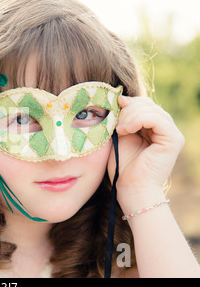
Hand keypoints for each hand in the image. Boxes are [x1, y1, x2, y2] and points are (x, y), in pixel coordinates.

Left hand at [107, 95, 184, 212]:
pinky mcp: (173, 139)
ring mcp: (171, 133)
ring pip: (150, 109)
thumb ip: (122, 118)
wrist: (131, 188)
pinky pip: (156, 118)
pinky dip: (138, 120)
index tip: (112, 110)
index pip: (142, 104)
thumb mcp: (119, 136)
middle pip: (147, 104)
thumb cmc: (122, 166)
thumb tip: (121, 97)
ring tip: (119, 130)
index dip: (126, 104)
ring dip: (129, 116)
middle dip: (127, 110)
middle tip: (114, 124)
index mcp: (153, 127)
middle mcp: (165, 129)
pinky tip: (126, 130)